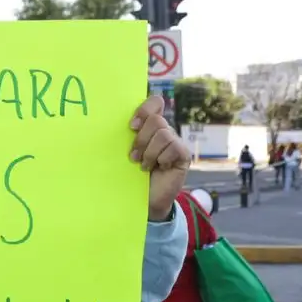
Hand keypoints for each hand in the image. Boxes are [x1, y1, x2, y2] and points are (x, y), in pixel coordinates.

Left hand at [129, 95, 189, 220]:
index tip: (131, 126)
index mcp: (150, 126)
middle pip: (156, 120)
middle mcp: (165, 131)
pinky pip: (173, 147)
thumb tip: (118, 123)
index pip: (155, 102)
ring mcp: (175, 142)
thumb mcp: (126, 152)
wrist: (145, 199)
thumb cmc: (131, 174)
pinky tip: (158, 168)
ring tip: (143, 165)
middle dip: (141, 139)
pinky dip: (161, 158)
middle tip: (133, 156)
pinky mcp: (183, 155)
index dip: (144, 109)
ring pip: (163, 134)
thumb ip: (126, 136)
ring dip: (149, 152)